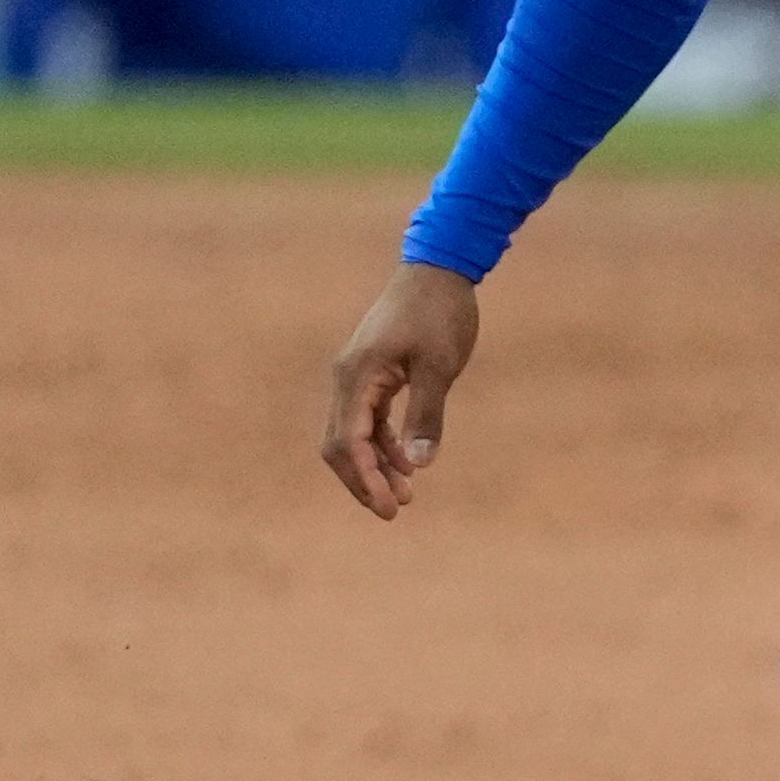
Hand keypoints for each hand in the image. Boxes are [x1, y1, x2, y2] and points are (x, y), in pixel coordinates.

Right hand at [322, 262, 480, 519]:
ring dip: (374, 465)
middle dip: (363, 480)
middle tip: (393, 512)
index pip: (349, 442)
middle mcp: (347, 378)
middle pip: (339, 445)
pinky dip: (382, 444)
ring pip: (352, 434)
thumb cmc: (441, 313)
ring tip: (406, 495)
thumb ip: (426, 415)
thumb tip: (419, 466)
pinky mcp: (372, 373)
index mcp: (357, 376)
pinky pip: (367, 419)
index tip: (389, 508)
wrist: (438, 268)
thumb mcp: (439, 366)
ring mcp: (357, 375)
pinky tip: (407, 463)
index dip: (366, 479)